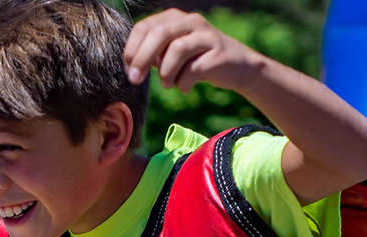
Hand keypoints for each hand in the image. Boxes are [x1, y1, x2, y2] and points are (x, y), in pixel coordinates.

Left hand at [122, 8, 262, 92]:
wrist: (239, 67)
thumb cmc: (197, 61)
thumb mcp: (172, 52)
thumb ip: (153, 53)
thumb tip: (130, 65)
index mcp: (175, 18)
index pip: (144, 27)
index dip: (132, 49)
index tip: (128, 69)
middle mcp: (191, 21)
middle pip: (159, 34)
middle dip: (142, 59)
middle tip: (135, 79)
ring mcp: (207, 36)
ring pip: (176, 50)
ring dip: (166, 73)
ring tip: (168, 84)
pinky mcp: (219, 54)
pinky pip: (193, 70)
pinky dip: (183, 83)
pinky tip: (185, 88)